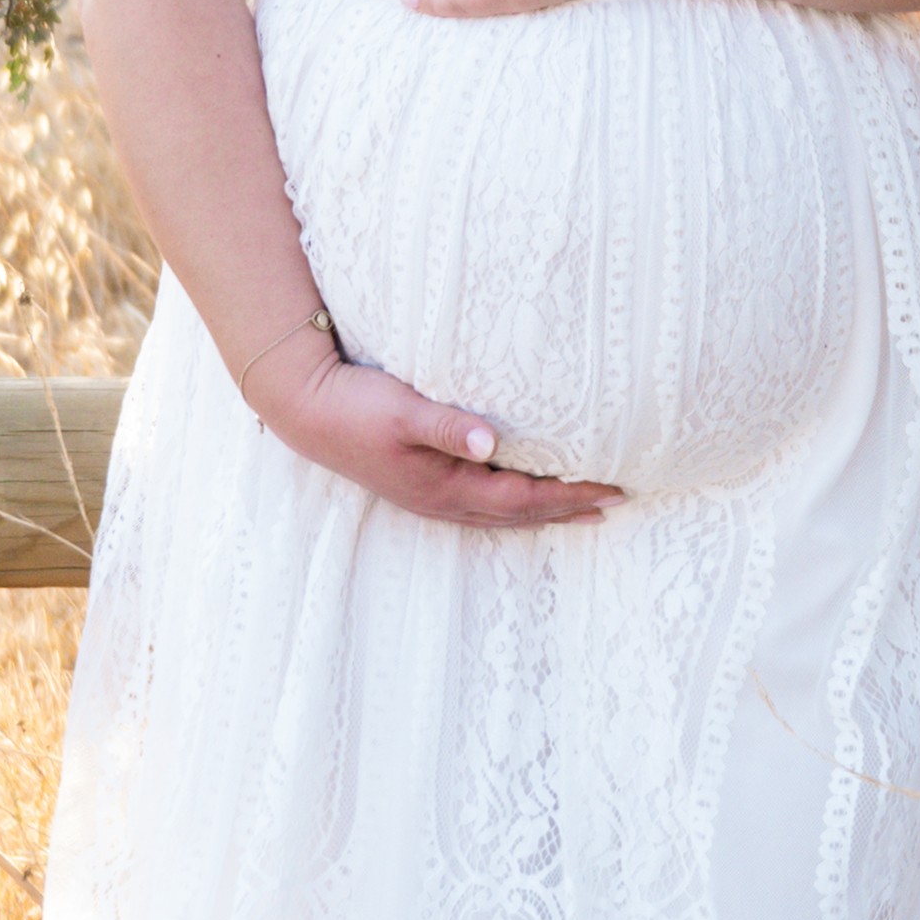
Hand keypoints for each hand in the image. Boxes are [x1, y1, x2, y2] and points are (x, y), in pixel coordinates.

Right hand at [251, 331, 615, 533]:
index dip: (569, 495)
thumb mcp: (402, 410)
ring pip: (500, 511)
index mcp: (444, 487)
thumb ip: (447, 426)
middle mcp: (441, 500)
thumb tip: (490, 443)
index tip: (612, 489)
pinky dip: (512, 500)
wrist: (304, 408)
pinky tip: (519, 490)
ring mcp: (428, 495)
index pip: (523, 499)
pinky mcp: (418, 481)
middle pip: (519, 514)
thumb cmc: (354, 406)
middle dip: (567, 508)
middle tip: (614, 502)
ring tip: (579, 506)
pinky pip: (481, 501)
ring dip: (542, 509)